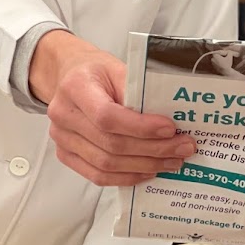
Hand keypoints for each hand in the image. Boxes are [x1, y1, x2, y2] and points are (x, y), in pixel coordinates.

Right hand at [32, 31, 195, 185]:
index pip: (107, 116)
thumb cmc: (96, 72)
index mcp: (76, 87)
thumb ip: (138, 91)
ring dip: (144, 166)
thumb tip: (168, 119)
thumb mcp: (118, 68)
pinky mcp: (66, 155)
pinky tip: (149, 171)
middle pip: (110, 144)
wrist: (69, 77)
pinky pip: (97, 175)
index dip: (141, 127)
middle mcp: (64, 115)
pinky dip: (126, 176)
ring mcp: (62, 139)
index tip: (170, 129)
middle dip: (152, 150)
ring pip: (106, 164)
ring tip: (172, 161)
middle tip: (182, 147)